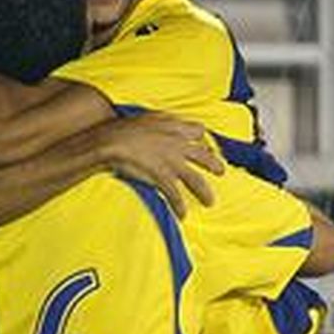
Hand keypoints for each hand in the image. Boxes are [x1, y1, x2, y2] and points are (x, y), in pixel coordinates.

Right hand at [96, 113, 224, 216]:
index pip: (198, 131)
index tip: (204, 146)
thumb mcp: (148, 118)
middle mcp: (178, 145)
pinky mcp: (162, 176)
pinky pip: (175, 194)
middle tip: (221, 172)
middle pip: (204, 156)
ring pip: (196, 179)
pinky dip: (179, 206)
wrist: (112, 140)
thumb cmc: (125, 129)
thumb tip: (167, 123)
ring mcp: (172, 162)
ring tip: (210, 202)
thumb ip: (162, 122)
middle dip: (214, 165)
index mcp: (174, 128)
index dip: (202, 139)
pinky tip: (183, 215)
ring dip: (204, 192)